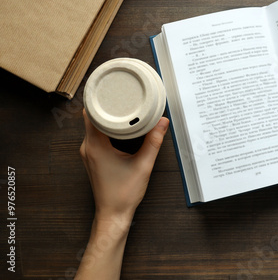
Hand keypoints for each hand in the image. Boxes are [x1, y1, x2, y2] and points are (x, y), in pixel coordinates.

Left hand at [76, 109, 168, 279]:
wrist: (113, 214)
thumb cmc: (124, 193)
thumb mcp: (143, 165)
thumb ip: (153, 141)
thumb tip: (162, 122)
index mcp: (96, 146)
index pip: (91, 114)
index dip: (100, 100)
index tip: (113, 91)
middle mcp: (88, 147)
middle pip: (93, 118)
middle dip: (108, 106)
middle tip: (123, 96)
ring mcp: (89, 153)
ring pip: (95, 127)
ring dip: (108, 118)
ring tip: (124, 108)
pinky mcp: (94, 158)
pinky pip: (97, 136)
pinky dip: (108, 129)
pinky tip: (121, 127)